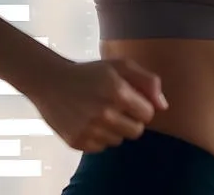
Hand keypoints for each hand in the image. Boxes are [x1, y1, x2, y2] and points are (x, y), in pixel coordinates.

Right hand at [26, 58, 167, 151]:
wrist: (50, 82)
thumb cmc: (90, 72)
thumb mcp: (120, 66)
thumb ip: (148, 81)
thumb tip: (163, 106)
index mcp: (118, 92)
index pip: (148, 114)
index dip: (141, 106)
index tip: (130, 99)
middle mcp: (104, 113)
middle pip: (137, 131)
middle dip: (131, 120)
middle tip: (116, 107)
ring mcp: (89, 129)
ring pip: (119, 140)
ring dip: (114, 129)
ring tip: (100, 112)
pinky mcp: (77, 142)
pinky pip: (101, 147)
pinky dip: (98, 137)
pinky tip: (89, 121)